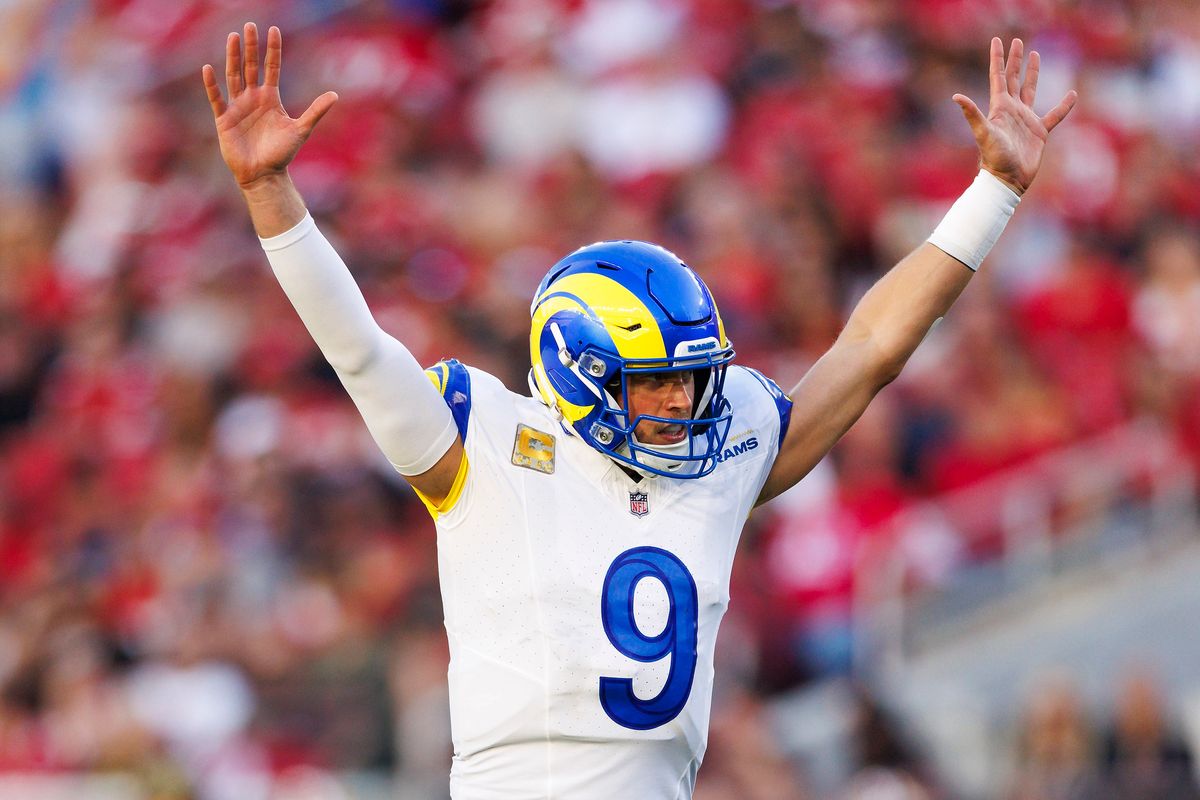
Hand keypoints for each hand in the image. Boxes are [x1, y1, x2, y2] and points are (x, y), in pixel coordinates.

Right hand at [202, 23, 336, 189]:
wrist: (264, 174)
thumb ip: (316, 111)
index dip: (272, 50)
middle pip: (251, 67)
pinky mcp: (224, 119)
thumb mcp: (301, 130)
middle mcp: (253, 98)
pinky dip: (212, 85)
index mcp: (271, 98)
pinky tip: (208, 68)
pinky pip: (216, 98)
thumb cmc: (282, 154)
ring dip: (233, 57)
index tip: (274, 30)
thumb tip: (335, 94)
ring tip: (233, 37)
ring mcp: (238, 107)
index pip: (272, 68)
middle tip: (250, 25)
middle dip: (251, 47)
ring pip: (234, 76)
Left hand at [954, 38, 1076, 194]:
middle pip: (1013, 78)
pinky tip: (1072, 94)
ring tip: (1035, 55)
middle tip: (1017, 41)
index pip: (998, 77)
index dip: (997, 58)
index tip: (997, 41)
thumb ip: (972, 114)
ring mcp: (1025, 120)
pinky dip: (1064, 105)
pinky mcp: (1039, 132)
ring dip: (1033, 73)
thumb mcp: (983, 134)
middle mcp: (1012, 110)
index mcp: (999, 107)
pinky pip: (1055, 115)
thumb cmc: (994, 159)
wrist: (1007, 180)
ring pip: (1031, 90)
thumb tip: (956, 96)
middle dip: (1014, 60)